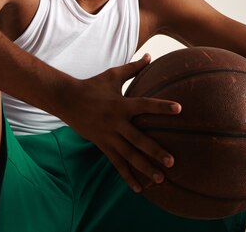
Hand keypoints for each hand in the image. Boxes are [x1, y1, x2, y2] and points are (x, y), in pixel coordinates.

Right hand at [58, 54, 181, 192]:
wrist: (66, 99)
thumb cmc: (92, 85)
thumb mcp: (112, 75)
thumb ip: (133, 68)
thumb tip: (151, 56)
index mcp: (121, 104)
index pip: (145, 105)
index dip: (161, 107)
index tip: (179, 108)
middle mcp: (115, 122)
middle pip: (138, 139)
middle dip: (155, 151)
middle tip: (172, 161)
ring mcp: (108, 136)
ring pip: (128, 155)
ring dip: (144, 168)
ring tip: (161, 179)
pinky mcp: (102, 145)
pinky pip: (116, 163)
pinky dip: (127, 176)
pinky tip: (139, 188)